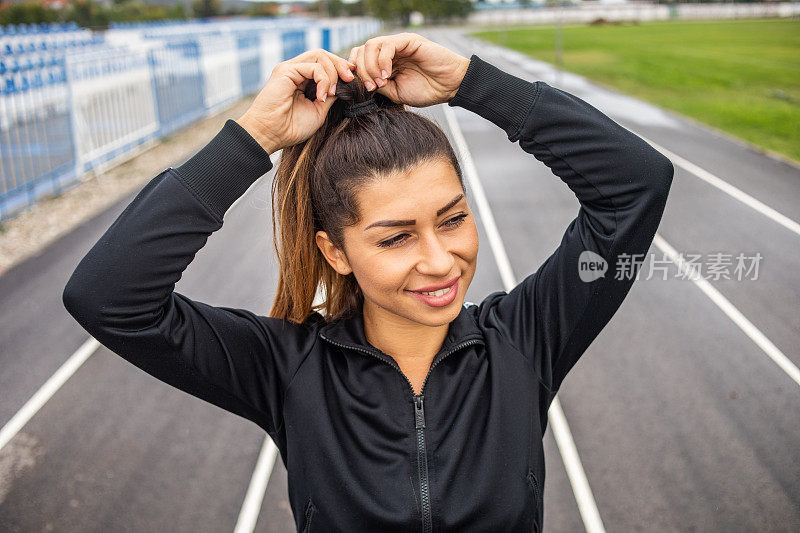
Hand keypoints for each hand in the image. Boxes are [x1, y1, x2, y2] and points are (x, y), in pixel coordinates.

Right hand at [235, 49, 356, 153]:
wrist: (271, 135)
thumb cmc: (292, 128)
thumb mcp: (319, 110)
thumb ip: (330, 96)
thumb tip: (345, 85)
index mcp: (303, 80)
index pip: (325, 63)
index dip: (341, 68)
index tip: (353, 79)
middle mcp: (296, 71)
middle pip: (323, 55)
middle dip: (340, 65)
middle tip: (350, 80)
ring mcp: (290, 69)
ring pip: (320, 56)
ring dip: (332, 73)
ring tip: (331, 93)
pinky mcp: (286, 70)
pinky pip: (313, 66)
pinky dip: (323, 79)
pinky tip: (321, 96)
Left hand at [347, 33, 469, 107]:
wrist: (449, 87)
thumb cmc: (427, 90)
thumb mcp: (396, 93)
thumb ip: (378, 86)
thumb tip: (360, 85)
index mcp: (384, 62)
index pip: (359, 59)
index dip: (354, 72)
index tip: (358, 90)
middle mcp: (389, 51)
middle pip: (361, 51)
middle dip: (361, 71)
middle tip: (371, 88)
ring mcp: (398, 44)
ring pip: (370, 46)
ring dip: (370, 67)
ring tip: (380, 82)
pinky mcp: (408, 40)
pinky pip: (387, 45)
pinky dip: (382, 61)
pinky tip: (387, 75)